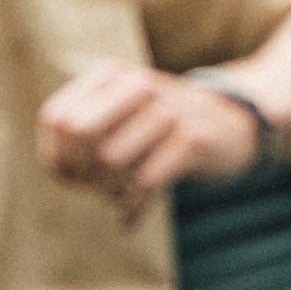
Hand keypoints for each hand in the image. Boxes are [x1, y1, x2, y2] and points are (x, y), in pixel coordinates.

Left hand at [38, 61, 269, 219]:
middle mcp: (138, 84)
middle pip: (79, 132)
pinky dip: (131, 205)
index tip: (72, 178)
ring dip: (107, 190)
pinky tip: (131, 214)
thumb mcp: (125, 116)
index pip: (56, 117)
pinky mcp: (192, 138)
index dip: (55, 156)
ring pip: (110, 158)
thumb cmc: (165, 128)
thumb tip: (62, 174)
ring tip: (115, 199)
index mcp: (113, 75)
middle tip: (93, 189)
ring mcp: (168, 109)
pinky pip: (144, 180)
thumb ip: (86, 134)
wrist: (235, 124)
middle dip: (79, 170)